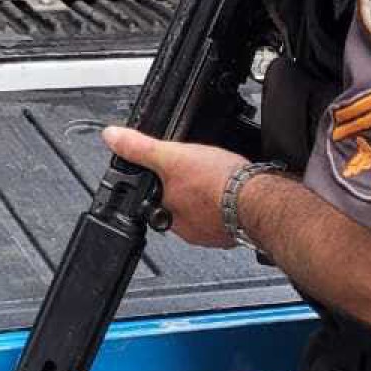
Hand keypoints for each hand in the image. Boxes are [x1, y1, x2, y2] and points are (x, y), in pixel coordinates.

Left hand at [102, 127, 248, 248]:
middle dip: (187, 191)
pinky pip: (229, 217)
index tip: (172, 174)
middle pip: (181, 207)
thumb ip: (140, 148)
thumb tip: (112, 137)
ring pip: (205, 212)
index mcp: (170, 215)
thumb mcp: (172, 155)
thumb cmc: (218, 182)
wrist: (258, 198)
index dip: (162, 184)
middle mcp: (190, 230)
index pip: (157, 199)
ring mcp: (215, 233)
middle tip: (198, 174)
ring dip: (210, 198)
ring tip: (217, 181)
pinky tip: (235, 192)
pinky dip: (230, 205)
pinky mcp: (237, 231)